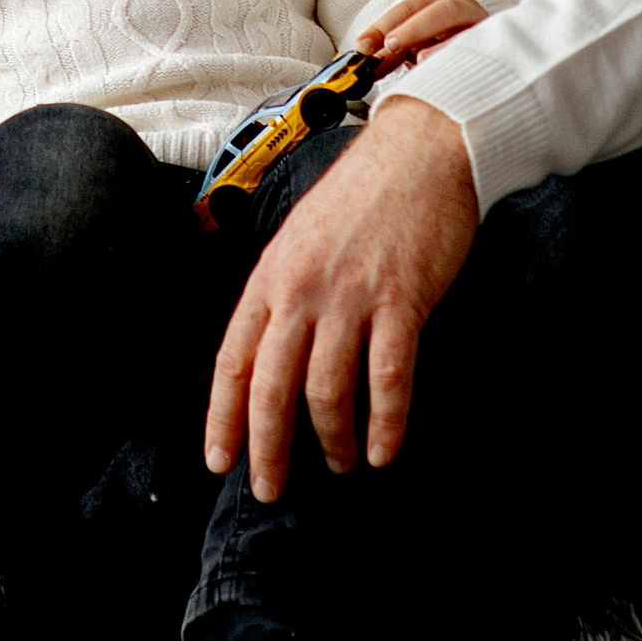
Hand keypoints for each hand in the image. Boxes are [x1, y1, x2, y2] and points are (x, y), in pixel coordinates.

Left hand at [206, 97, 479, 500]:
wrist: (421, 150)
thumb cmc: (362, 195)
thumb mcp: (301, 238)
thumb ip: (284, 291)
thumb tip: (272, 351)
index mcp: (271, 275)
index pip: (233, 359)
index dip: (224, 417)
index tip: (220, 460)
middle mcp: (302, 288)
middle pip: (272, 387)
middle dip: (267, 448)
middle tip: (271, 490)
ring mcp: (351, 295)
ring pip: (327, 390)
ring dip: (331, 439)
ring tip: (339, 463)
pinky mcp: (401, 299)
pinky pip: (388, 377)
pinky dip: (385, 423)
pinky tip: (383, 450)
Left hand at [352, 0, 488, 71]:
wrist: (496, 62)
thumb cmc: (450, 51)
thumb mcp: (419, 48)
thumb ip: (395, 54)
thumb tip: (363, 64)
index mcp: (440, 1)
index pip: (409, 8)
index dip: (382, 26)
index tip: (362, 46)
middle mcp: (462, 7)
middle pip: (435, 9)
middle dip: (408, 27)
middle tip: (387, 46)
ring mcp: (481, 23)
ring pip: (456, 18)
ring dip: (430, 35)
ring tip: (411, 54)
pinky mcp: (494, 42)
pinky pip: (476, 43)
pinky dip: (454, 52)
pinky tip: (436, 62)